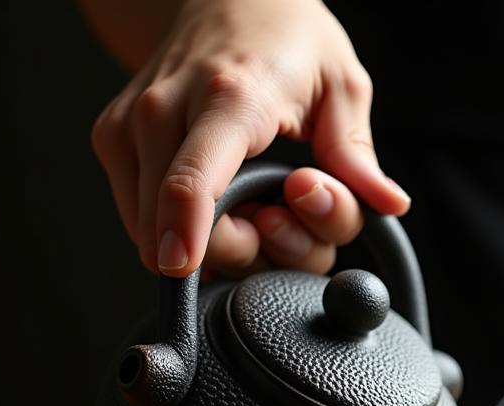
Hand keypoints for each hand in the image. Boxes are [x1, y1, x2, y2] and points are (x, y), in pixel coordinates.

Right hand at [89, 0, 409, 277]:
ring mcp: (130, 128)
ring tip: (256, 207)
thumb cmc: (289, 42)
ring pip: (153, 231)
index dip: (186, 229)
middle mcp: (165, 109)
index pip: (193, 178)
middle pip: (176, 225)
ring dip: (212, 245)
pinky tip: (224, 202)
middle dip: (236, 250)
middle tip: (279, 222)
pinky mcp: (114, 141)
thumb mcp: (342, 88)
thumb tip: (389, 202)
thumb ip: (356, 157)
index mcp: (229, 98)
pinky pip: (144, 220)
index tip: (183, 264)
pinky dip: (186, 229)